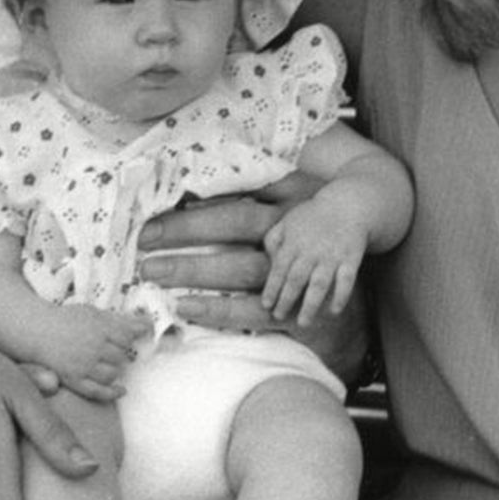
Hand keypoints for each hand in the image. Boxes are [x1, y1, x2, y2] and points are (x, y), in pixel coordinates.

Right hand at [33, 305, 151, 401]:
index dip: (127, 337)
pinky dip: (112, 392)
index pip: (126, 337)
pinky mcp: (74, 380)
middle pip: (121, 356)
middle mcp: (92, 347)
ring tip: (107, 362)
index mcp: (98, 327)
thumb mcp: (94, 313)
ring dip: (115, 369)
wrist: (37, 331)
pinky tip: (121, 390)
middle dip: (120, 353)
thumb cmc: (68, 320)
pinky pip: (98, 391)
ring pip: (112, 373)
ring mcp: (83, 365)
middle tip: (111, 349)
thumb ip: (122, 320)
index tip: (124, 337)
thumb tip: (149, 323)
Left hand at [133, 170, 323, 293]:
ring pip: (243, 266)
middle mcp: (296, 228)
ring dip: (194, 270)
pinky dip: (218, 310)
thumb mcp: (291, 207)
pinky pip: (254, 309)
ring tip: (154, 271)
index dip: (198, 197)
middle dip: (186, 230)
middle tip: (144, 240)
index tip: (156, 205)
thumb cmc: (308, 245)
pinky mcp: (298, 307)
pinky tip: (186, 307)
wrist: (354, 297)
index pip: (241, 190)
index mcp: (292, 196)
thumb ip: (253, 194)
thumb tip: (191, 195)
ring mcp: (299, 269)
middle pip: (237, 221)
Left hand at [261, 200, 365, 319]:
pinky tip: (333, 311)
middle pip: (297, 279)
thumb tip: (265, 263)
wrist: (347, 206)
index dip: (272, 288)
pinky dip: (341, 296)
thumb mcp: (287, 222)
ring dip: (311, 305)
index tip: (266, 305)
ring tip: (303, 323)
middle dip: (287, 300)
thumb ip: (273, 241)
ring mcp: (332, 255)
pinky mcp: (351, 259)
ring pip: (320, 284)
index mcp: (294, 242)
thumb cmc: (312, 218)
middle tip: (279, 316)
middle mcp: (312, 250)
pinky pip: (346, 281)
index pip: (279, 269)